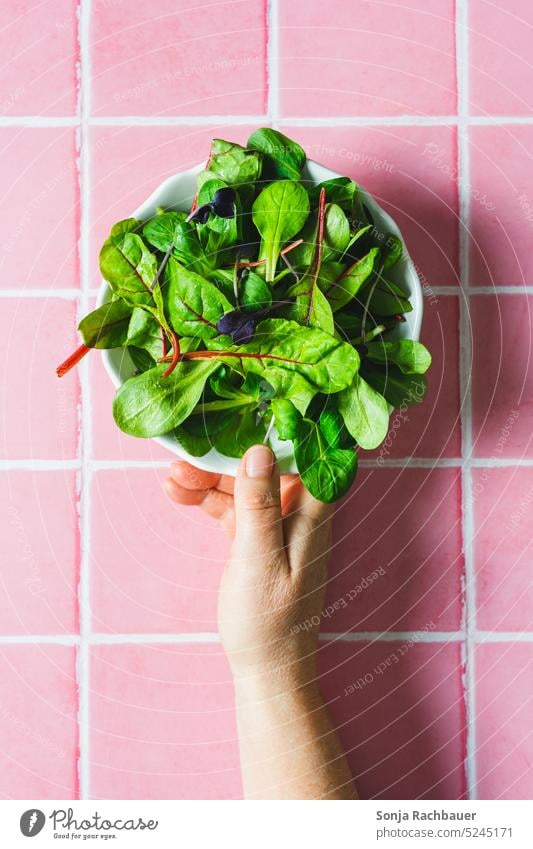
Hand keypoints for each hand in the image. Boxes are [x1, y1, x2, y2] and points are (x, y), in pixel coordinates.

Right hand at [165, 445, 332, 689]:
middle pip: (264, 466)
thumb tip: (259, 449)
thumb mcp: (258, 559)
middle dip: (225, 456)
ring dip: (208, 479)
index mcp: (311, 512)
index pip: (311, 453)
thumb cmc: (271, 621)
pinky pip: (231, 508)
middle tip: (184, 455)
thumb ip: (259, 505)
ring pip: (242, 485)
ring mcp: (274, 525)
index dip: (289, 424)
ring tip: (171, 478)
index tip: (256, 402)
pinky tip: (178, 494)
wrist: (266, 670)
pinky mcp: (254, 538)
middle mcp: (297, 511)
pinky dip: (206, 500)